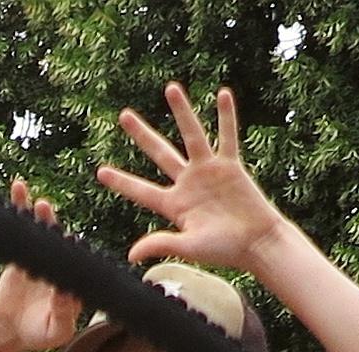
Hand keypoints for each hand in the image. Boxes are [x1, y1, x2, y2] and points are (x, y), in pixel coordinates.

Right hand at [0, 179, 84, 351]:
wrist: (12, 327)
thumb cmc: (39, 333)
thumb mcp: (56, 331)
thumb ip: (63, 313)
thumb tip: (64, 293)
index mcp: (76, 281)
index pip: (80, 265)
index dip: (76, 254)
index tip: (71, 244)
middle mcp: (63, 263)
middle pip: (63, 242)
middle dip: (60, 229)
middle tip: (57, 222)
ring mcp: (45, 253)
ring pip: (45, 230)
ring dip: (43, 216)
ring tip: (41, 206)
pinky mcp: (25, 247)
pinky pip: (23, 225)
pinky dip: (20, 206)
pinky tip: (18, 189)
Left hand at [97, 84, 292, 277]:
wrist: (257, 244)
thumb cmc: (224, 250)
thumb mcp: (189, 247)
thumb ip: (162, 243)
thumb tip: (131, 255)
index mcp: (174, 204)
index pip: (141, 191)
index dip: (122, 182)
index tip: (100, 172)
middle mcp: (188, 183)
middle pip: (160, 153)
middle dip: (142, 134)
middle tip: (123, 115)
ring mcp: (209, 171)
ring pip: (192, 136)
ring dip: (182, 112)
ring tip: (171, 88)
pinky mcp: (231, 166)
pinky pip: (228, 137)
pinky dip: (227, 117)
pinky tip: (223, 94)